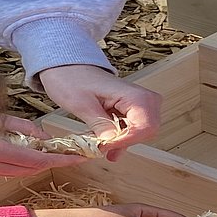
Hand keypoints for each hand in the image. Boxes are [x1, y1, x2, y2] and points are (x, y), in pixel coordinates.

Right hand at [0, 115, 86, 176]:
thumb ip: (21, 127)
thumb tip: (44, 139)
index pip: (34, 159)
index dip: (58, 159)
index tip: (77, 157)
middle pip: (29, 170)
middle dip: (54, 163)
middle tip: (75, 156)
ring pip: (19, 172)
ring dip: (39, 166)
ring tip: (59, 155)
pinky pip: (6, 171)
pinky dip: (23, 166)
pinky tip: (34, 157)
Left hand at [38, 65, 161, 160]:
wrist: (69, 68)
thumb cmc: (73, 80)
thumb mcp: (81, 104)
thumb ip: (99, 123)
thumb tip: (110, 142)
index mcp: (134, 94)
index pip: (145, 127)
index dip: (126, 141)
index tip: (105, 147)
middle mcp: (143, 98)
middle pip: (147, 131)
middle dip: (125, 143)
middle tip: (102, 148)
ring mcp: (140, 104)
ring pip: (142, 132)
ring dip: (122, 142)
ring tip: (102, 147)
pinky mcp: (133, 109)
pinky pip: (134, 129)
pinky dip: (121, 138)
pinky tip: (106, 142)